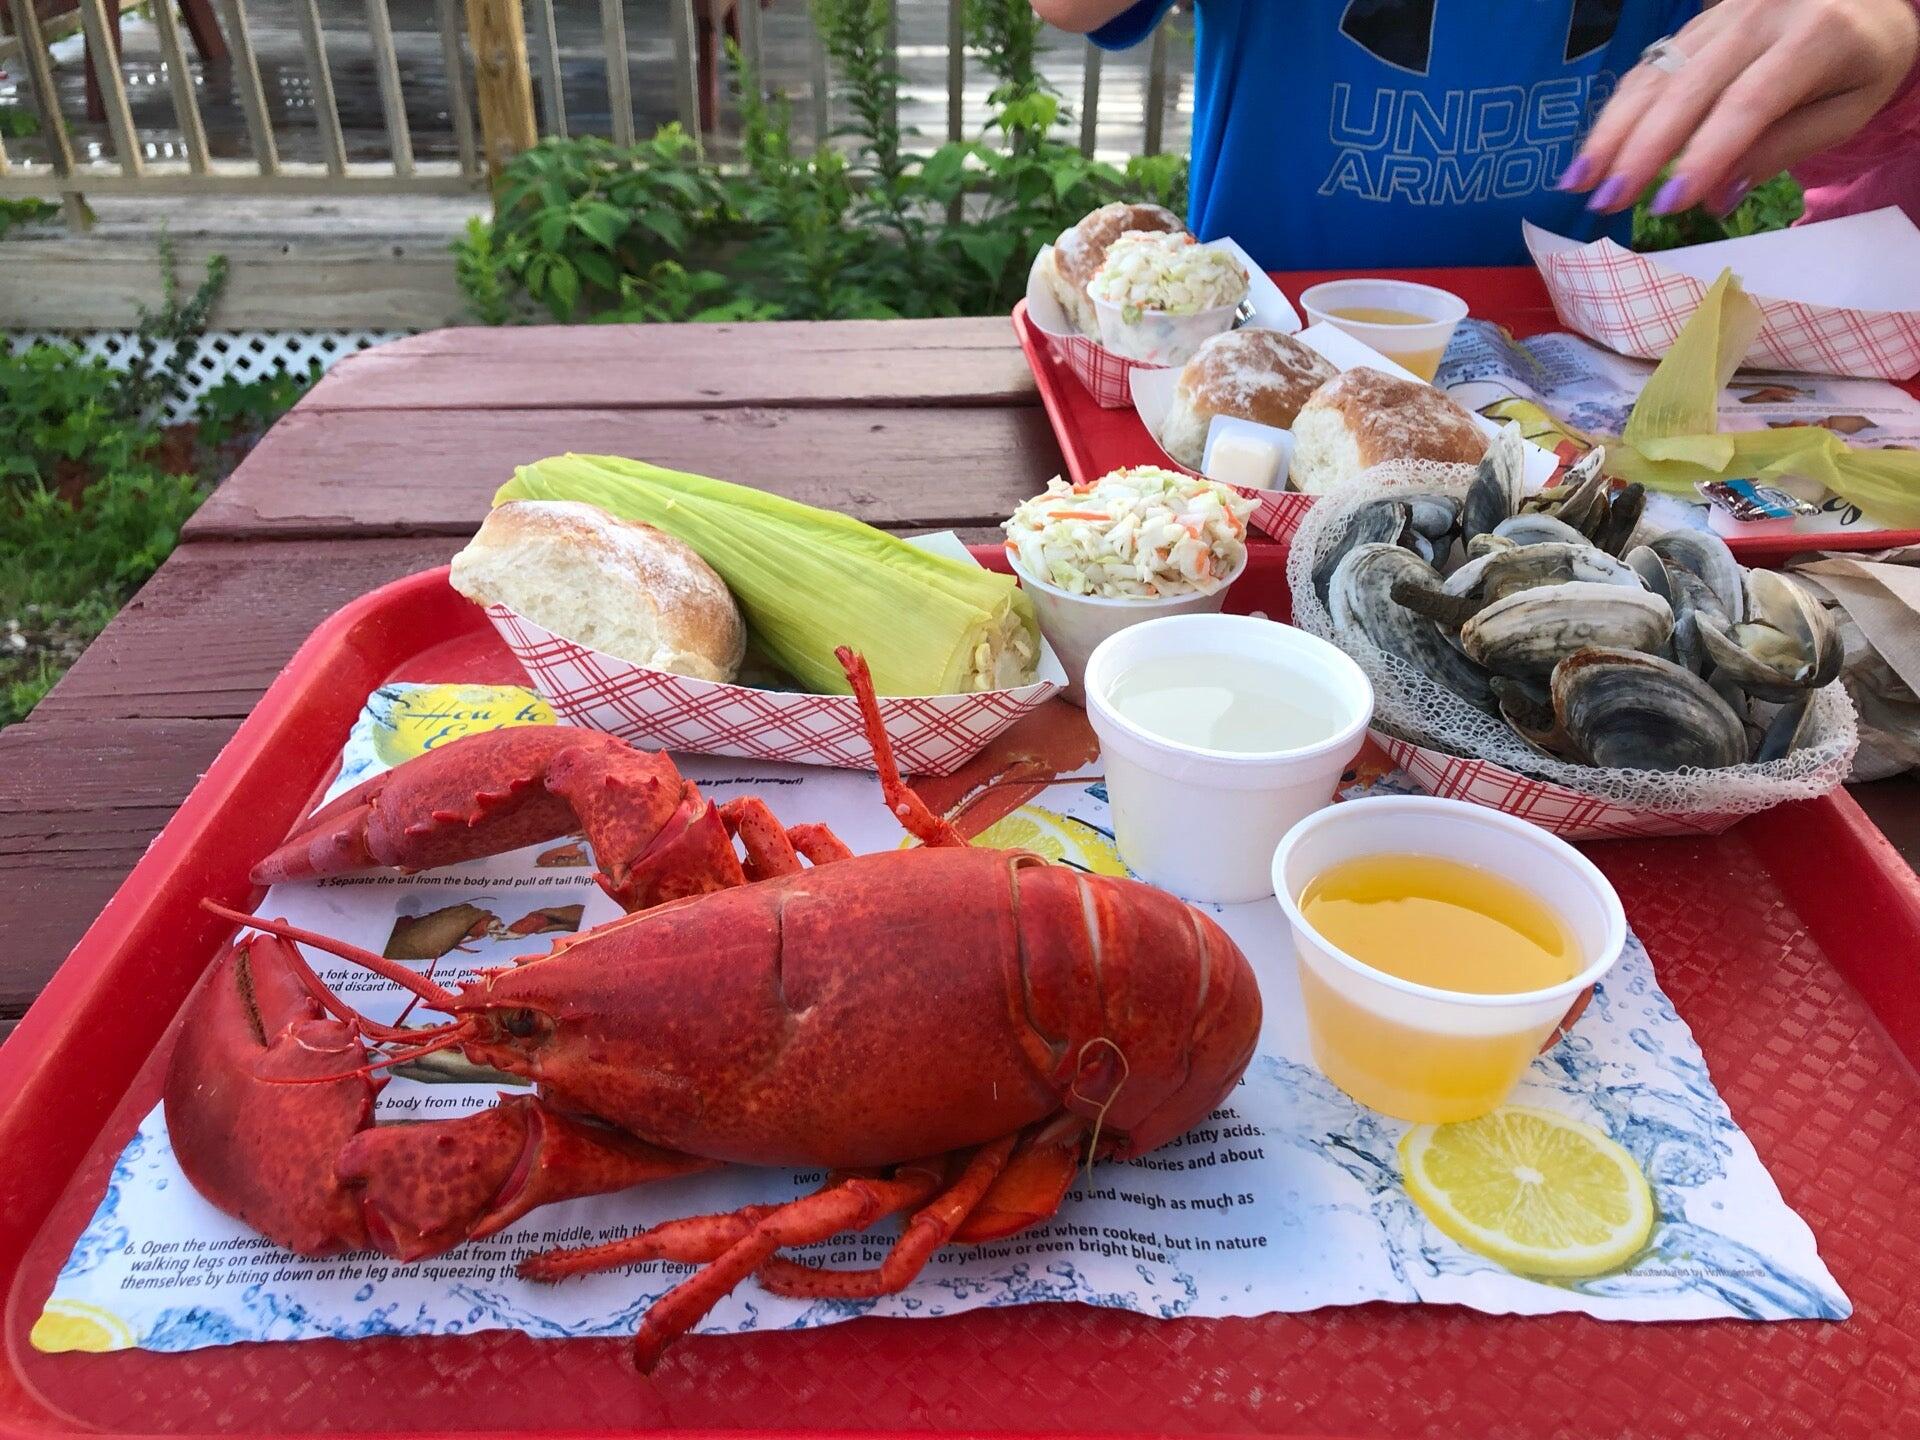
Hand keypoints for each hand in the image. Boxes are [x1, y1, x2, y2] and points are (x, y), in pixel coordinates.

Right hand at [1561, 0, 1919, 215]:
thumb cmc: (1863, 63)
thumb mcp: (1848, 112)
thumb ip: (1784, 149)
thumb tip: (1716, 197)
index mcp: (1816, 37)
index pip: (1749, 103)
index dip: (1704, 156)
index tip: (1668, 206)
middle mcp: (1763, 13)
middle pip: (1688, 86)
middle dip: (1640, 149)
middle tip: (1605, 202)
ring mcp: (1724, 11)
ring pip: (1657, 72)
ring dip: (1611, 131)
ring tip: (1577, 180)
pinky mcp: (1700, 19)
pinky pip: (1652, 65)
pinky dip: (1617, 111)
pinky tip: (1594, 150)